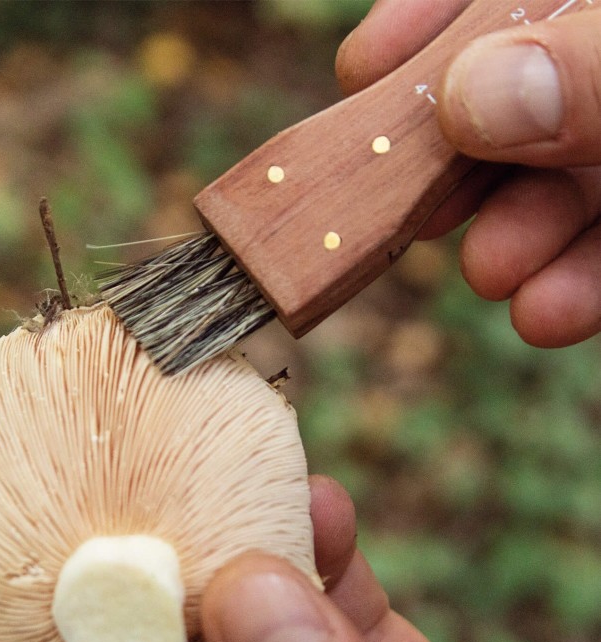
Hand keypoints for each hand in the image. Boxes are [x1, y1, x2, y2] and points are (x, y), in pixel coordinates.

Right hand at [336, 0, 600, 347]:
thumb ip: (597, 70)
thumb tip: (471, 99)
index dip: (428, 19)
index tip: (363, 70)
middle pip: (514, 95)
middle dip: (457, 159)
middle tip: (412, 206)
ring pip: (560, 178)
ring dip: (512, 237)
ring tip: (491, 275)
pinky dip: (573, 282)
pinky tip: (544, 313)